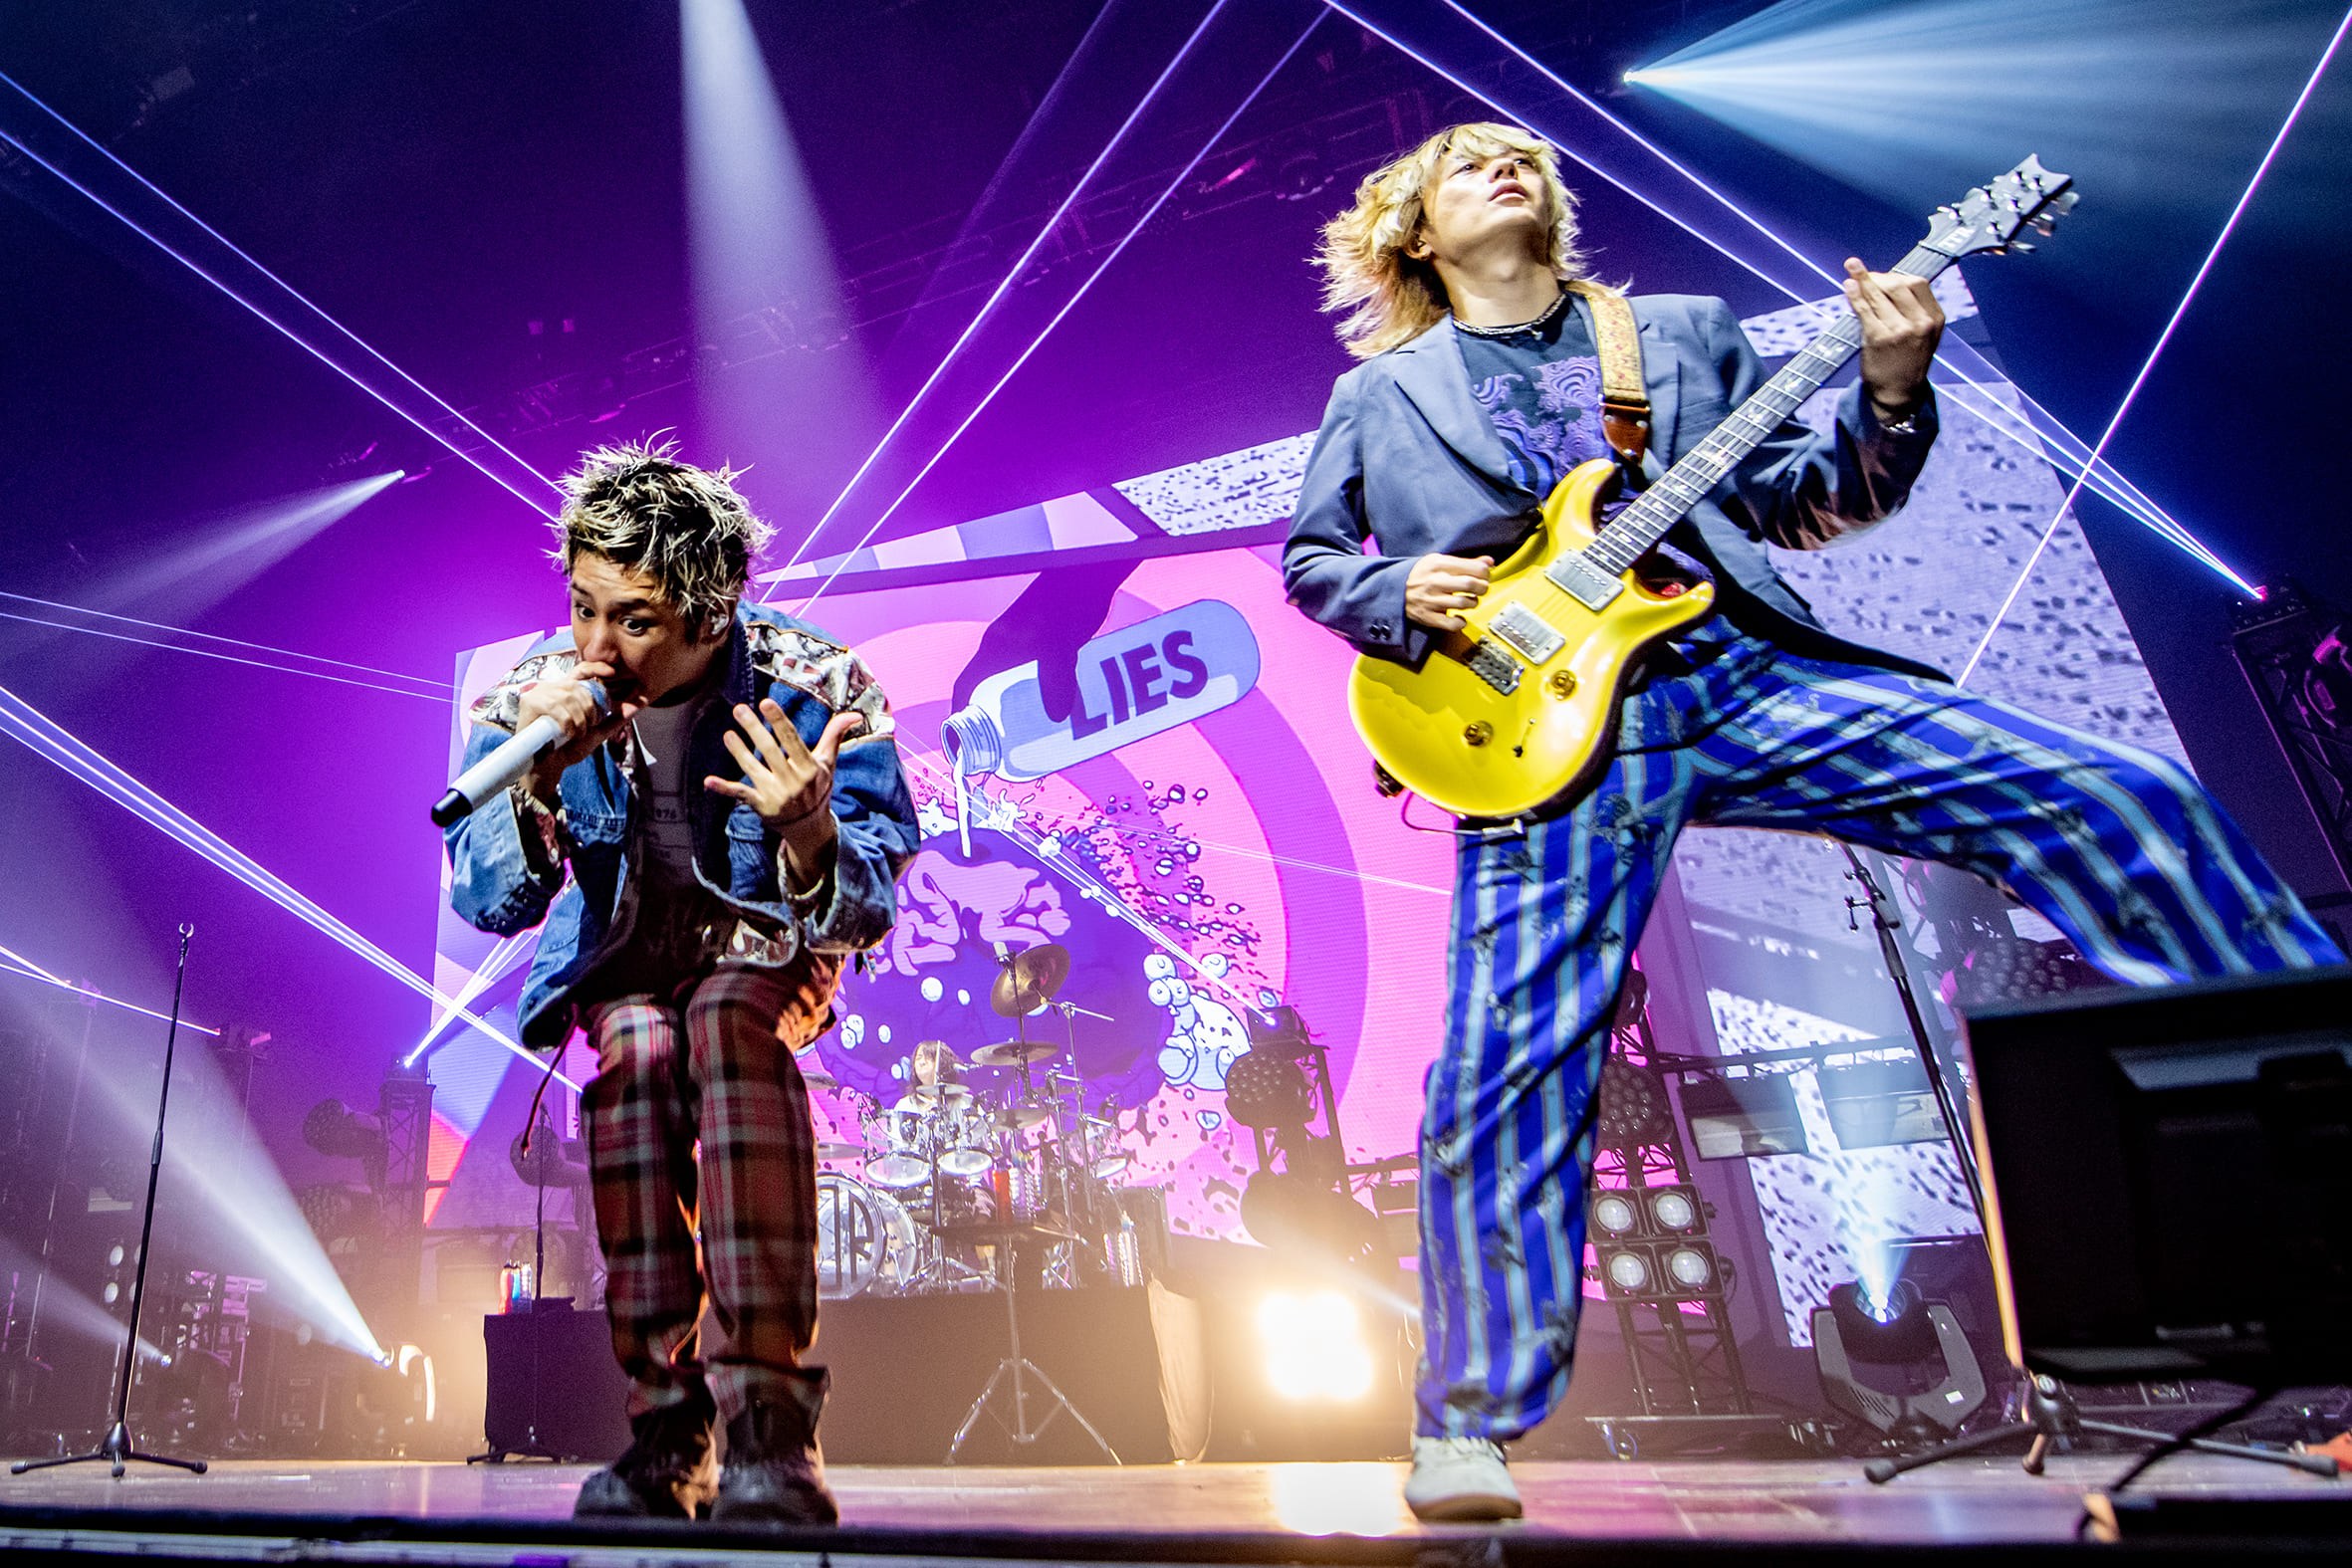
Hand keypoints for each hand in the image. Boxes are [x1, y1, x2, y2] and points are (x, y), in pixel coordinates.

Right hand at [515, 660, 639, 799]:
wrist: (549, 766)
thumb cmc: (569, 748)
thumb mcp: (597, 732)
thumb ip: (615, 719)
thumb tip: (638, 705)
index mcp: (568, 690)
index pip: (582, 669)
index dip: (597, 667)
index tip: (612, 673)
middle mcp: (553, 687)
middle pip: (580, 687)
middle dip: (590, 709)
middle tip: (588, 726)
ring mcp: (540, 693)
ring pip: (570, 697)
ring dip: (579, 719)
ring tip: (577, 733)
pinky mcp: (530, 702)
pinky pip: (556, 707)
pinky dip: (567, 722)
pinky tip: (567, 733)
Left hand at [707, 699, 863, 882]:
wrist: (809, 825)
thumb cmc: (818, 787)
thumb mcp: (828, 763)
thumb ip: (835, 736)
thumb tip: (855, 714)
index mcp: (809, 768)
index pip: (792, 740)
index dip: (778, 721)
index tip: (766, 703)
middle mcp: (792, 782)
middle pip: (770, 751)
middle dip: (754, 729)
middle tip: (739, 709)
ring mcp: (775, 794)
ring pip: (753, 769)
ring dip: (738, 751)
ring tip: (728, 734)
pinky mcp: (760, 805)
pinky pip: (740, 795)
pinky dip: (723, 789)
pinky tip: (708, 781)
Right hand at [1406, 553, 1493, 631]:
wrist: (1396, 589)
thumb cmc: (1423, 574)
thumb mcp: (1441, 561)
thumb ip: (1466, 562)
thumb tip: (1490, 562)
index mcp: (1438, 564)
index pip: (1474, 568)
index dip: (1485, 573)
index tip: (1483, 576)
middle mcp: (1434, 582)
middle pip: (1470, 584)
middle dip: (1482, 587)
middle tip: (1480, 589)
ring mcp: (1431, 600)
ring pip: (1464, 604)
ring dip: (1473, 603)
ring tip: (1470, 600)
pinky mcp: (1428, 617)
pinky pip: (1452, 624)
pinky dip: (1460, 622)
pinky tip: (1460, 617)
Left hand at [1842, 258, 1942, 412]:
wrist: (1898, 393)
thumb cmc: (1907, 361)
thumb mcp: (1923, 334)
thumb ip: (1913, 309)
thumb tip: (1886, 280)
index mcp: (1935, 318)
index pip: (1918, 283)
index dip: (1897, 276)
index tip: (1882, 277)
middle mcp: (1920, 323)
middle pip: (1898, 285)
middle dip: (1879, 277)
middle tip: (1863, 275)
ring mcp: (1900, 330)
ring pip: (1878, 296)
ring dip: (1862, 279)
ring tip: (1851, 267)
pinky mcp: (1878, 338)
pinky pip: (1864, 310)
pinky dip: (1854, 295)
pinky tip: (1848, 286)